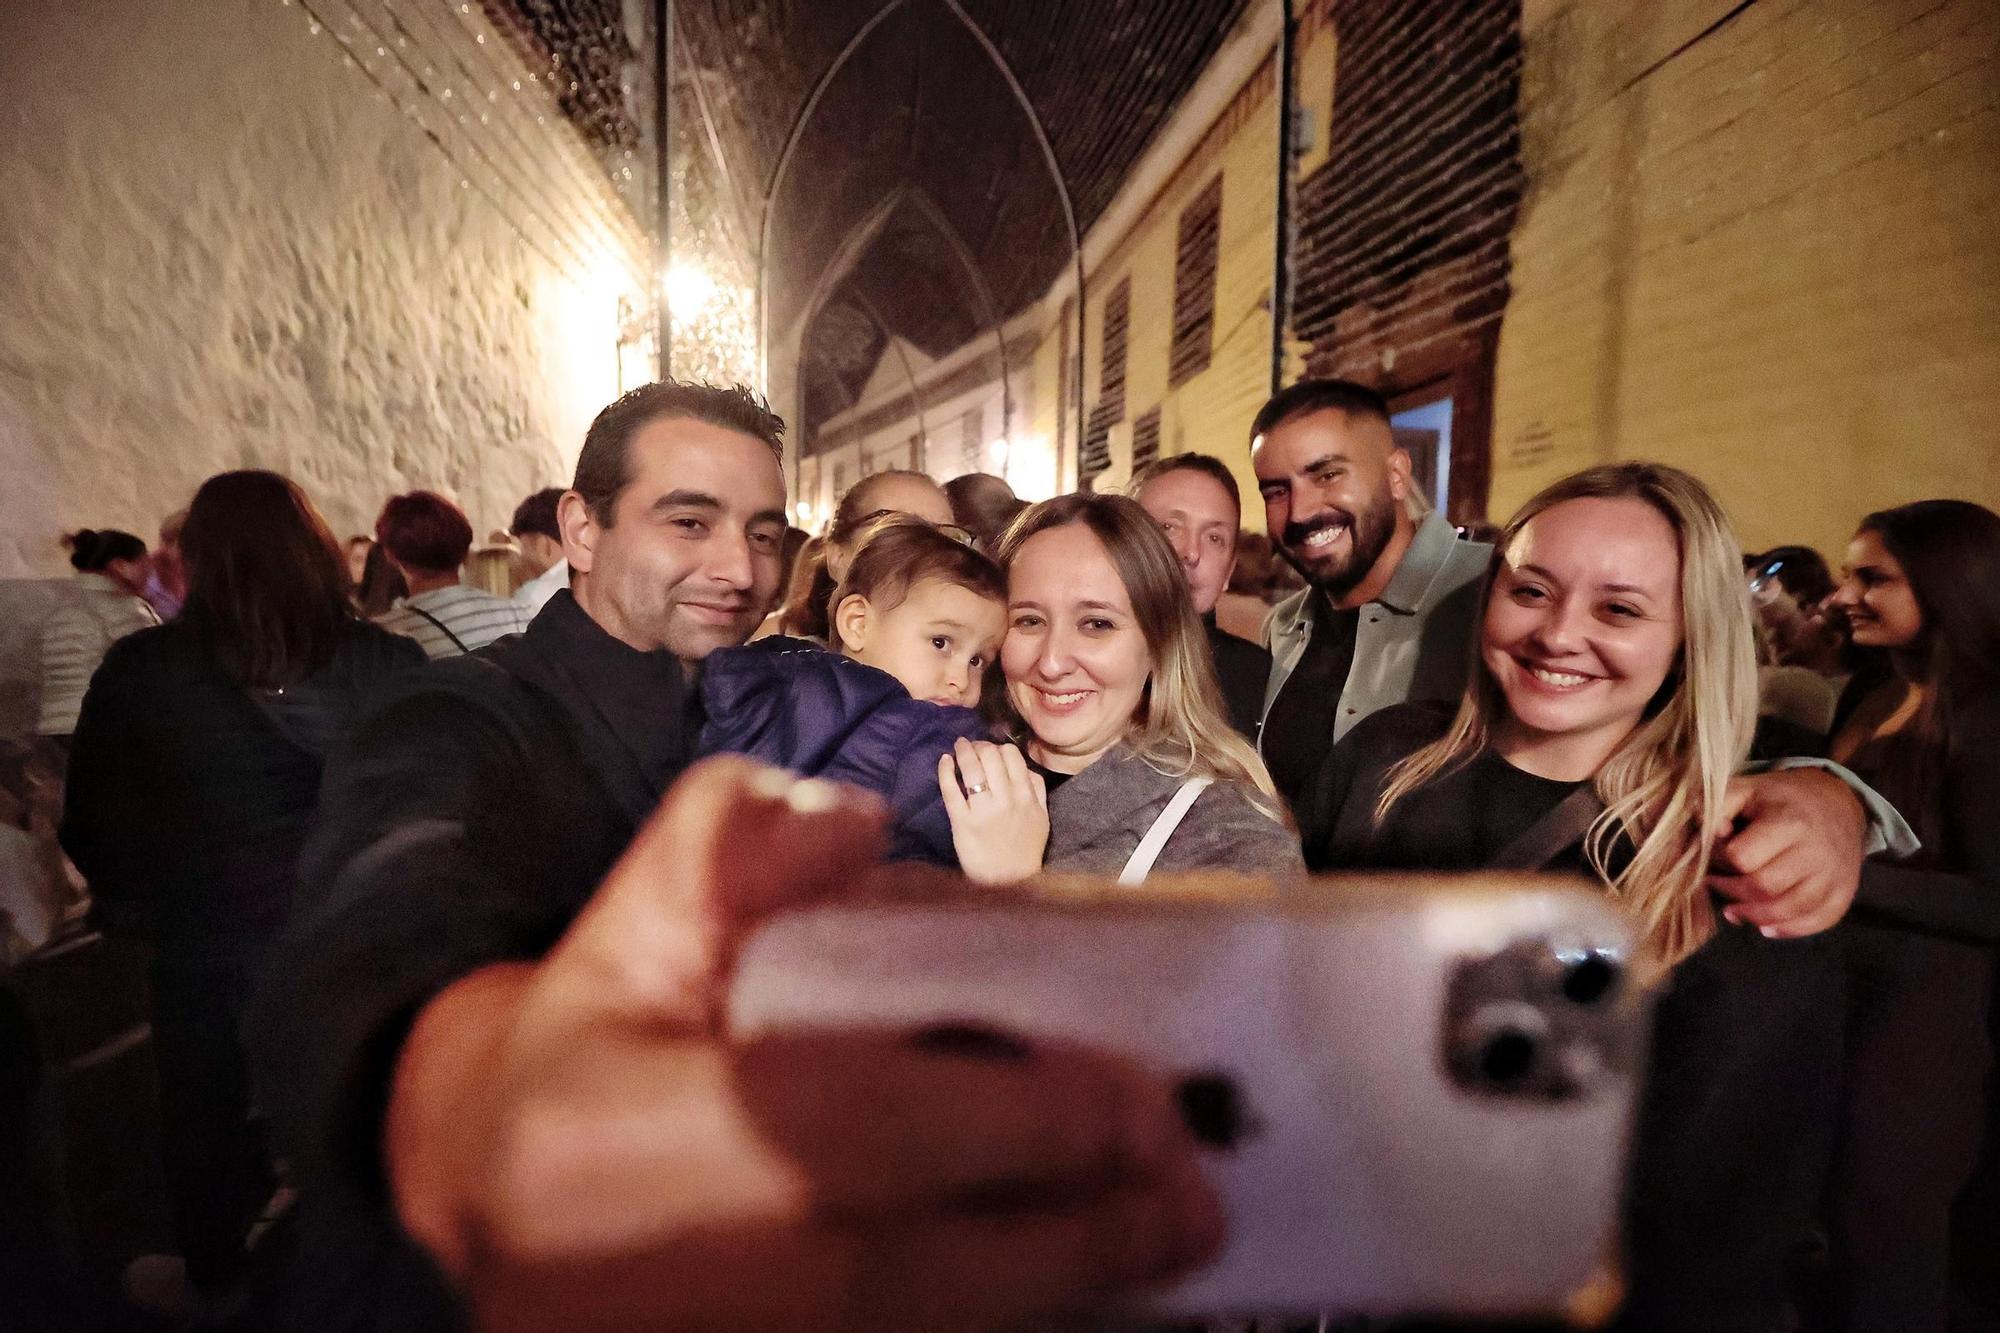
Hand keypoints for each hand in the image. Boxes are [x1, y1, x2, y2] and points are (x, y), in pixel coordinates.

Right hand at [388, 757, 1217, 1330]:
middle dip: (1064, 1234)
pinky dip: (999, 1322)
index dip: (1000, 1121)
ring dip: (1052, 1292)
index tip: (1129, 1102)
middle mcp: (661, 1274)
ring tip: (1167, 1245)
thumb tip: (861, 826)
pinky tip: (1084, 1289)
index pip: (837, 1129)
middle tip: (1189, 1195)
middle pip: (900, 1272)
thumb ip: (729, 852)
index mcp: (618, 1136)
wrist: (489, 1205)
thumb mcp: (626, 925)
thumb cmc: (581, 1053)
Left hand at [940, 739, 1049, 883]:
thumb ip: (1037, 789)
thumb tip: (1024, 766)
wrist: (1008, 881)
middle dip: (979, 745)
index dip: (999, 747)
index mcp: (1026, 797)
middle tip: (972, 746)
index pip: (1012, 756)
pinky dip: (946, 771)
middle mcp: (1005, 800)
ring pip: (971, 768)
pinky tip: (945, 761)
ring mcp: (982, 810)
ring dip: (963, 751)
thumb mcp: (1041, 818)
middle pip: (990, 756)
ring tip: (958, 747)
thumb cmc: (1025, 850)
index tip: (991, 749)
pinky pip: (951, 790)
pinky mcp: (962, 822)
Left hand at [1707, 767, 1865, 937]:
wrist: (1839, 802)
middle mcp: (1816, 852)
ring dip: (1754, 916)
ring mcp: (1834, 876)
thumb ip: (1719, 805)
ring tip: (1734, 910)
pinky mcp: (1845, 893)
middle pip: (1763, 888)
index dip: (1720, 860)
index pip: (1742, 857)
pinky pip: (1816, 922)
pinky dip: (1788, 929)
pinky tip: (1766, 926)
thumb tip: (1709, 833)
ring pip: (1788, 910)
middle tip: (1717, 884)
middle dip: (1731, 891)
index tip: (1715, 856)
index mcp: (1789, 823)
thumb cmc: (1783, 798)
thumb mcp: (1748, 788)